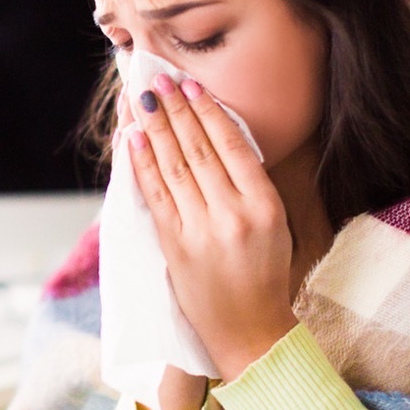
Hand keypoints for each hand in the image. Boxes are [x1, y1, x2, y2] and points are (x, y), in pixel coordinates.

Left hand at [128, 73, 295, 382]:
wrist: (249, 330)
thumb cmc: (263, 273)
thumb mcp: (275, 224)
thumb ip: (249, 184)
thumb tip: (216, 134)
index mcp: (265, 206)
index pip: (232, 147)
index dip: (208, 112)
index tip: (191, 85)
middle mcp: (233, 215)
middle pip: (199, 150)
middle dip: (175, 110)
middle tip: (157, 78)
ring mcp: (201, 231)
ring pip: (174, 167)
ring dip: (154, 127)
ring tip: (141, 98)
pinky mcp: (175, 246)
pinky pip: (155, 196)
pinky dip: (143, 164)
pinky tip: (134, 138)